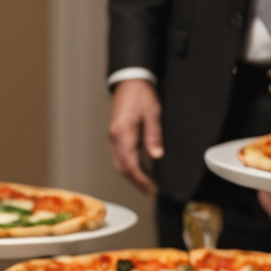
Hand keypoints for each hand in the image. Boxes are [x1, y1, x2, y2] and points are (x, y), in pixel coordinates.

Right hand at [108, 79, 163, 193]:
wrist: (129, 80)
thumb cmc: (139, 92)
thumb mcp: (152, 112)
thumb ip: (154, 136)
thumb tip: (156, 156)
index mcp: (123, 134)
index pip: (130, 164)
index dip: (141, 179)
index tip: (151, 188)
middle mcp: (115, 138)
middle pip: (123, 168)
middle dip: (136, 181)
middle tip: (150, 190)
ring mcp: (114, 138)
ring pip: (120, 164)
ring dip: (133, 175)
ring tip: (146, 183)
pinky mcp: (116, 136)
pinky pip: (121, 156)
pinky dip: (130, 166)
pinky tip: (141, 168)